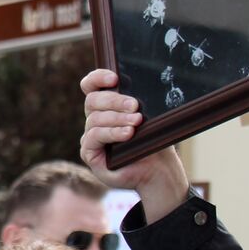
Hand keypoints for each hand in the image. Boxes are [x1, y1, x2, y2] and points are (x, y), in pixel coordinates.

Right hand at [80, 69, 188, 221]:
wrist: (159, 171)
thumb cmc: (154, 142)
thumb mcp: (148, 118)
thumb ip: (135, 102)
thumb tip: (135, 86)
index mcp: (106, 107)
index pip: (91, 86)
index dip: (97, 78)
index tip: (114, 78)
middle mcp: (95, 120)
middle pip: (92, 100)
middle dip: (114, 101)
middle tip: (135, 106)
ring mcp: (90, 137)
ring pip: (94, 119)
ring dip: (117, 119)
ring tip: (136, 123)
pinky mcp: (89, 153)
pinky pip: (93, 137)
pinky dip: (111, 133)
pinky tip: (127, 134)